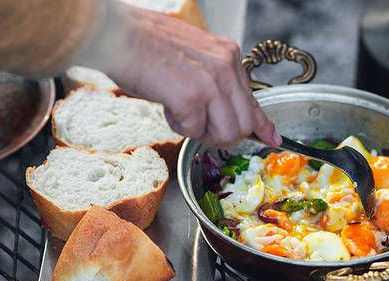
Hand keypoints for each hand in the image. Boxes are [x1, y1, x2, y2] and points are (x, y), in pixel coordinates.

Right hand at [101, 4, 279, 147]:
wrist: (116, 35)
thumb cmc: (146, 45)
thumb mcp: (195, 58)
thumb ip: (216, 83)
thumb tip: (230, 112)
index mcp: (228, 56)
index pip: (254, 100)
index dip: (263, 126)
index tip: (272, 139)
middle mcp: (226, 67)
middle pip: (244, 124)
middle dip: (223, 135)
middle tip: (200, 126)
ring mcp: (211, 83)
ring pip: (227, 133)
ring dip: (203, 134)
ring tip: (182, 114)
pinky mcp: (192, 98)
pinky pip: (195, 131)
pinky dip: (179, 126)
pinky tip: (167, 106)